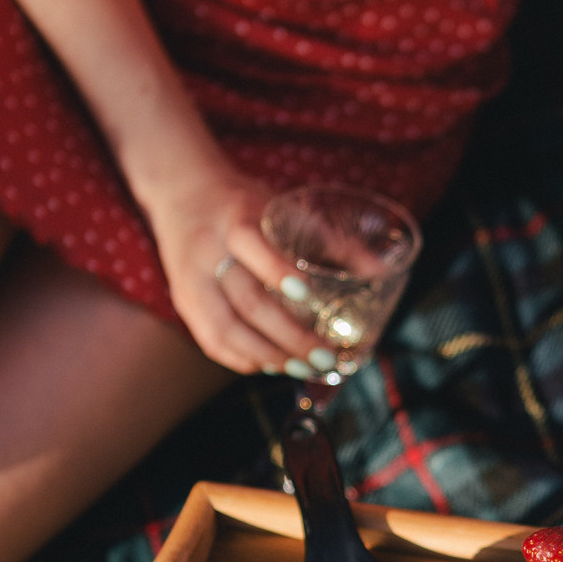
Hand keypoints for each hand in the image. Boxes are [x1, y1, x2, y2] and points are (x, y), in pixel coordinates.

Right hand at [142, 165, 322, 375]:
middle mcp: (207, 251)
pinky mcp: (184, 302)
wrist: (181, 193)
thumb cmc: (243, 204)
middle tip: (324, 356)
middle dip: (288, 335)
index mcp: (234, 219)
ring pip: (225, 330)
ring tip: (301, 368)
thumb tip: (381, 271)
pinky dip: (242, 359)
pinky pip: (211, 341)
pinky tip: (271, 365)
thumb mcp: (281, 209)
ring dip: (267, 355)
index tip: (309, 296)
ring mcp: (191, 281)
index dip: (278, 272)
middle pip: (246, 301)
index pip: (253, 247)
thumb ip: (328, 240)